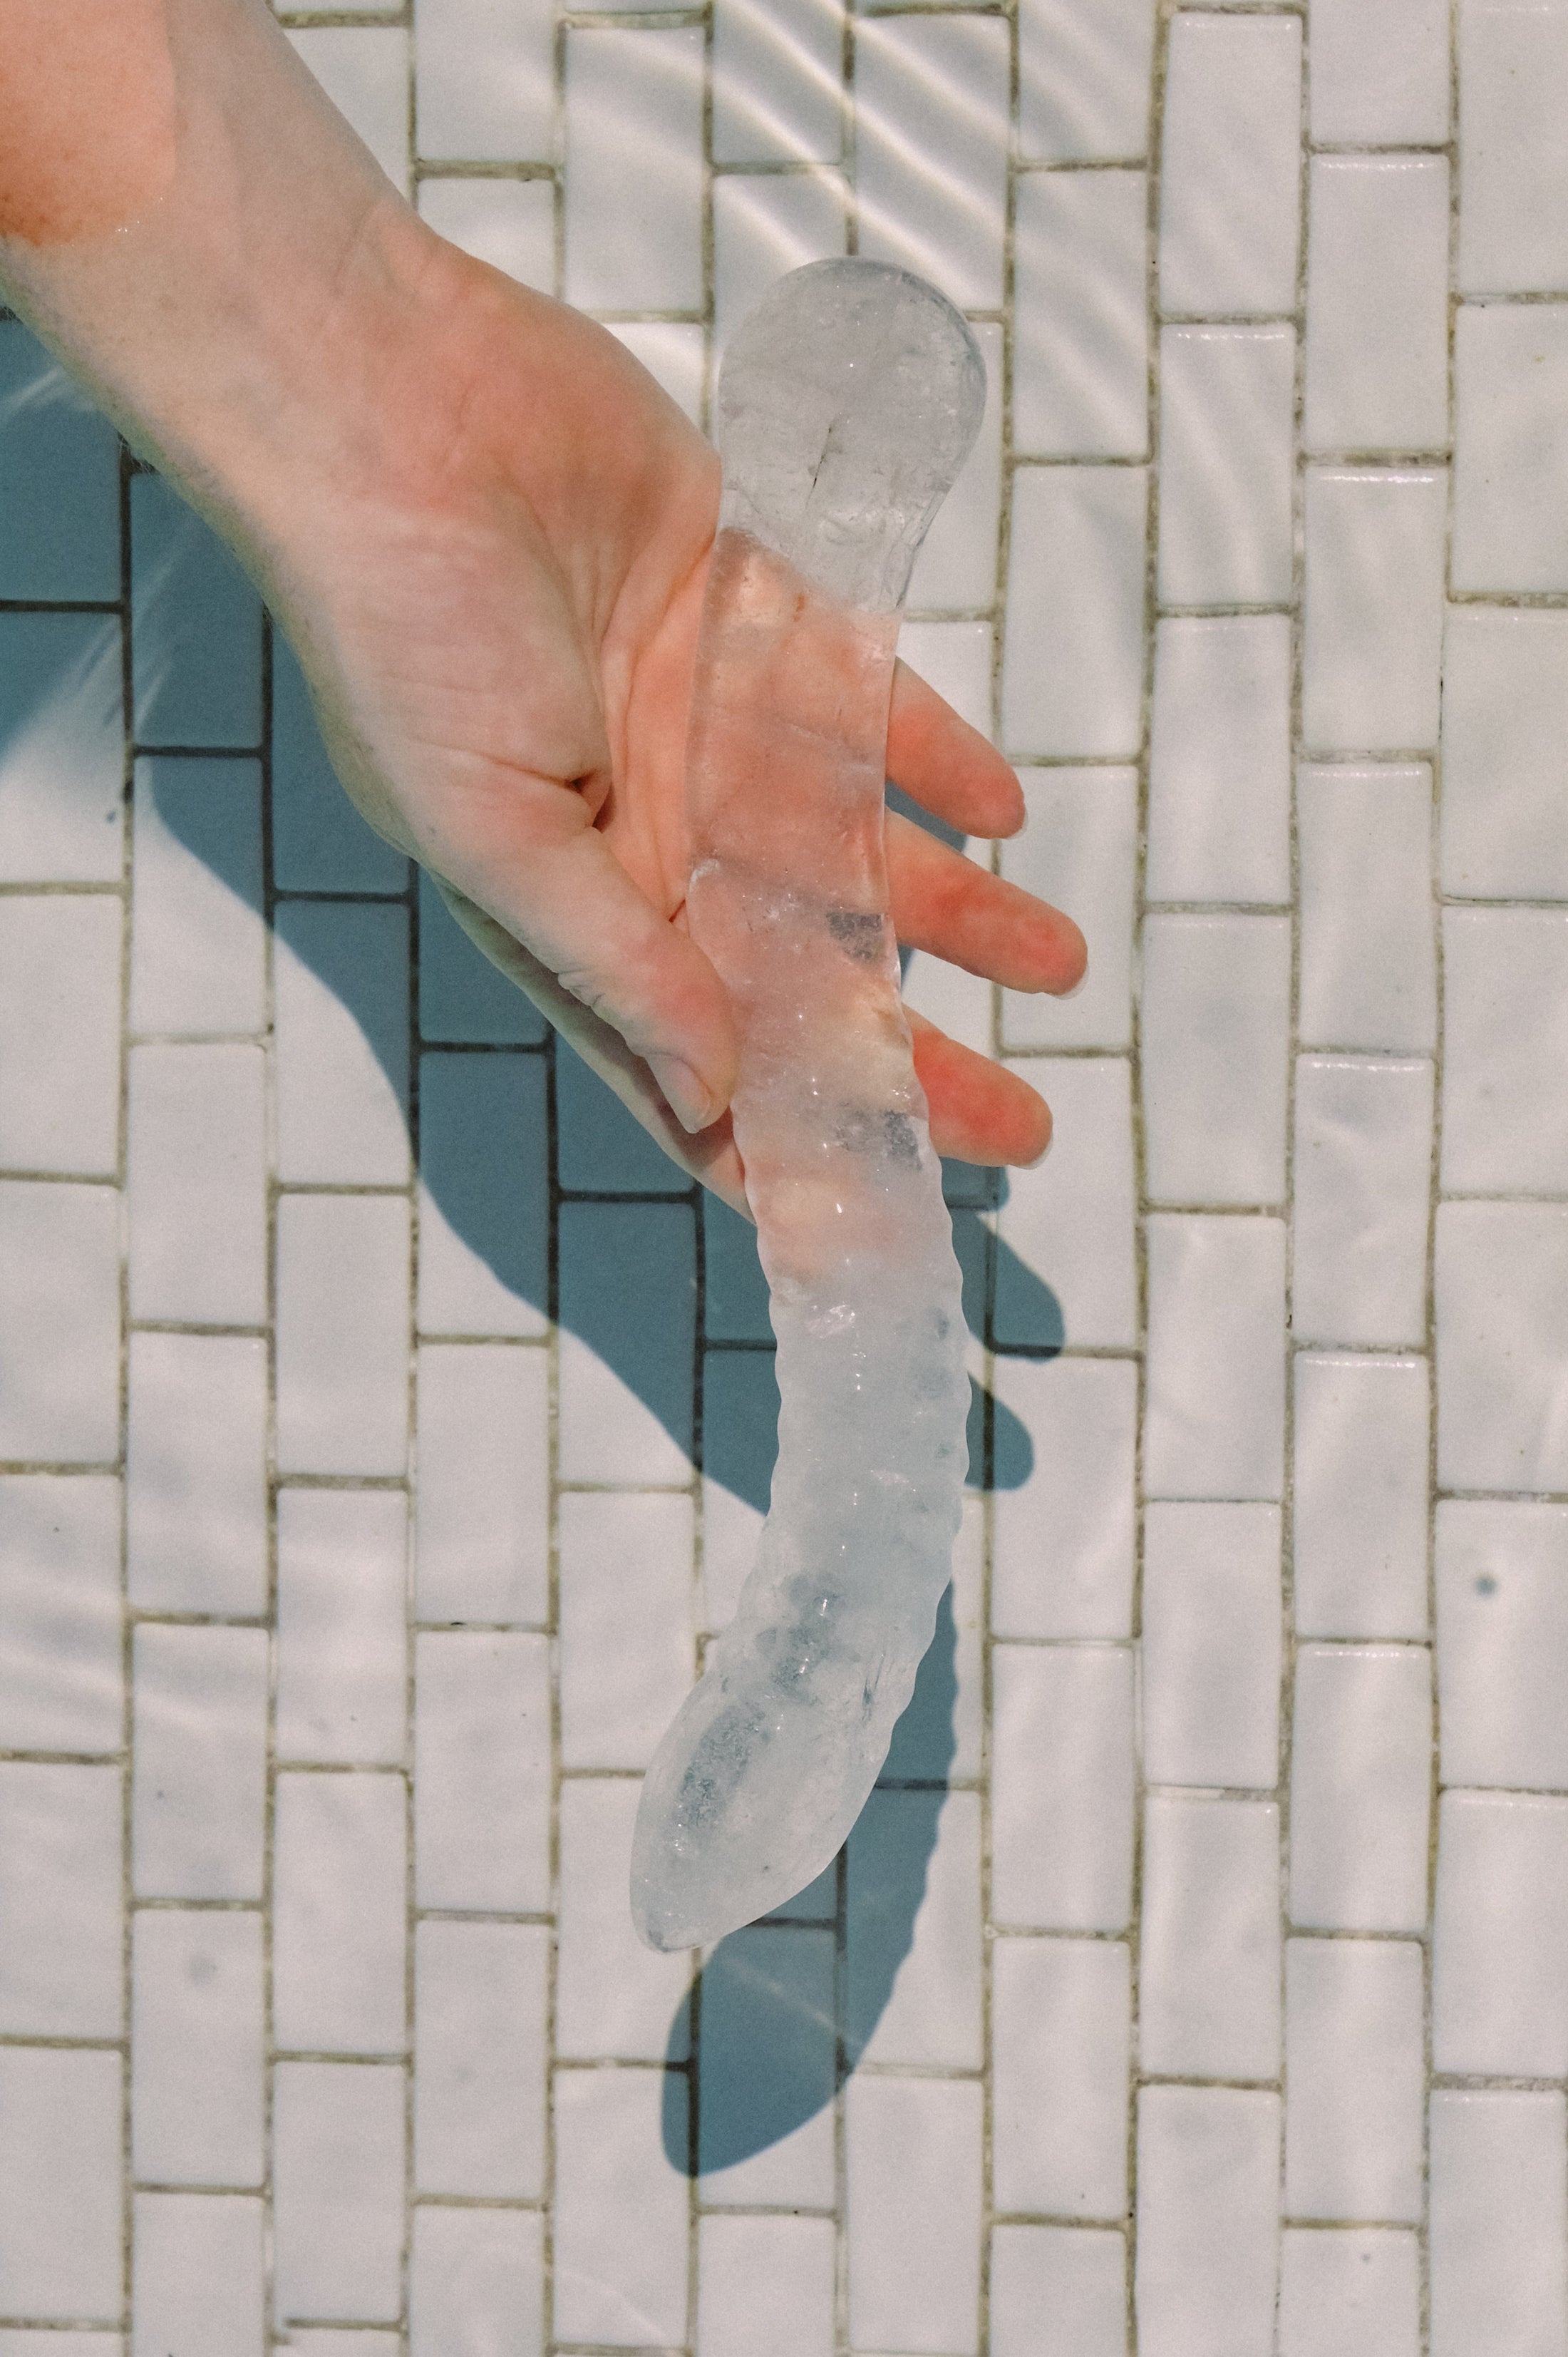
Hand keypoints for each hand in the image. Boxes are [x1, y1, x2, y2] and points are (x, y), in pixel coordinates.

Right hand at [253, 227, 1084, 1212]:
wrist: (391, 403)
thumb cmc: (402, 633)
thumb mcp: (491, 833)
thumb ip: (616, 961)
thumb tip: (713, 1098)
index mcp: (569, 906)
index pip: (692, 1060)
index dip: (781, 1146)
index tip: (879, 1213)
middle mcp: (647, 834)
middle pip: (804, 975)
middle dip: (908, 1054)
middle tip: (1016, 1128)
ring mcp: (703, 727)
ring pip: (857, 849)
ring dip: (957, 910)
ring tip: (1059, 965)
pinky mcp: (752, 617)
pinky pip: (868, 704)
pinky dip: (937, 755)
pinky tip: (1006, 811)